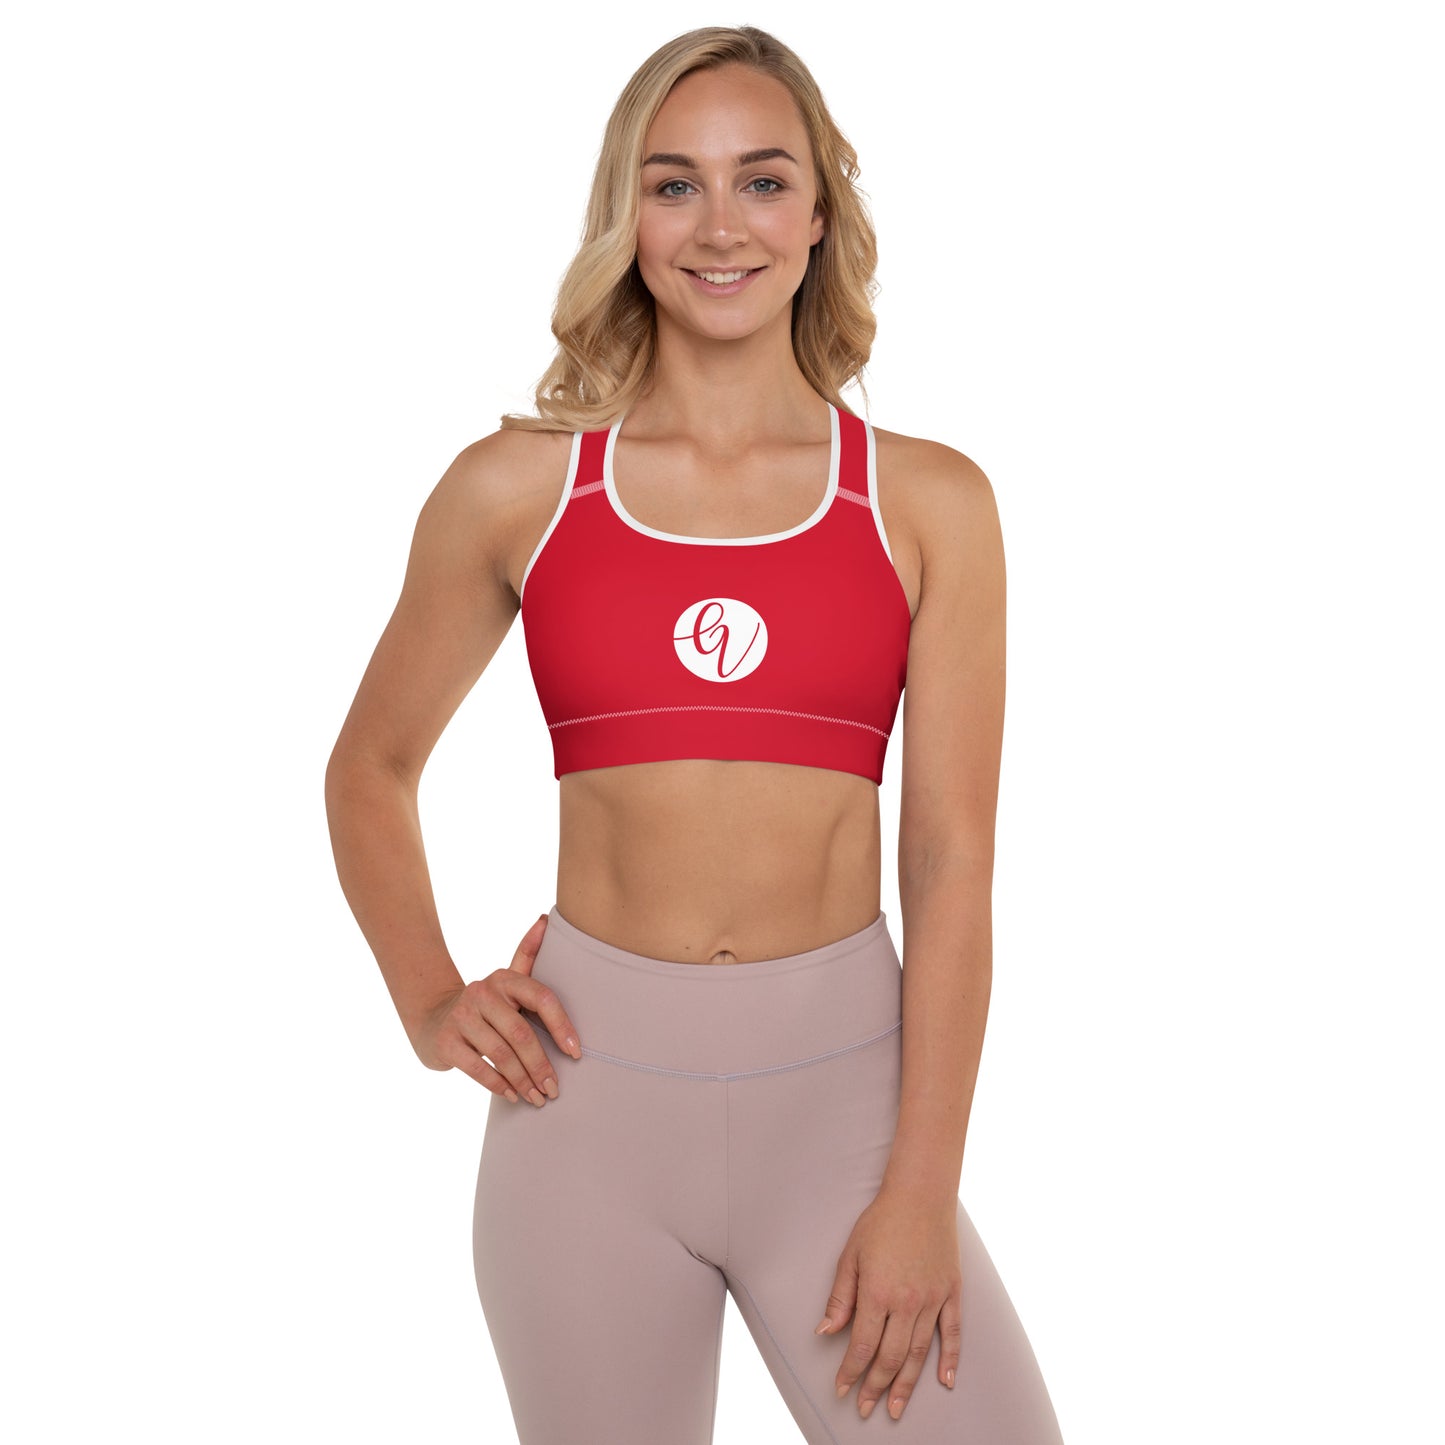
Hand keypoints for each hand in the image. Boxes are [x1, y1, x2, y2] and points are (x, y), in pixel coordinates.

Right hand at [409, 913, 581, 1105]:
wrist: (434, 1018)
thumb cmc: (485, 1005)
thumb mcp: (506, 979)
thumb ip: (528, 954)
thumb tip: (546, 919)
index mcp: (504, 978)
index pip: (542, 998)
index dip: (562, 1026)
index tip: (576, 1052)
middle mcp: (482, 992)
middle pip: (521, 1033)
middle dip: (542, 1065)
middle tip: (554, 1089)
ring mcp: (462, 1017)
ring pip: (501, 1054)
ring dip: (523, 1080)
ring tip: (537, 1098)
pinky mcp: (446, 1041)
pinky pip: (478, 1068)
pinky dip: (498, 1085)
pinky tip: (512, 1096)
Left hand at [814, 1186, 961, 1420]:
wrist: (920, 1196)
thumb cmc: (880, 1222)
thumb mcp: (850, 1255)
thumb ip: (840, 1298)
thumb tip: (825, 1333)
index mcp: (877, 1292)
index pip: (862, 1345)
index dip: (851, 1372)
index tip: (842, 1390)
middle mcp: (906, 1302)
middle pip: (890, 1357)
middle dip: (875, 1386)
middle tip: (865, 1408)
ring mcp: (932, 1299)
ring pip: (919, 1353)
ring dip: (906, 1384)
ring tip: (895, 1407)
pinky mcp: (951, 1292)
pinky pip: (952, 1333)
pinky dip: (950, 1359)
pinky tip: (944, 1381)